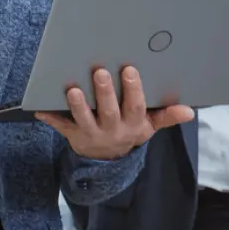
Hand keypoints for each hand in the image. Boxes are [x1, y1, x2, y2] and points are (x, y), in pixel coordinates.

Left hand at [35, 66, 193, 159]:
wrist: (107, 160)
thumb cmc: (129, 131)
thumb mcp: (149, 126)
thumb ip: (166, 116)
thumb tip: (189, 111)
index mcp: (132, 125)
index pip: (134, 107)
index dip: (133, 90)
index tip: (130, 70)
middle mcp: (111, 130)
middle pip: (108, 112)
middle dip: (104, 93)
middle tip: (100, 72)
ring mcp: (90, 133)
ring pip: (83, 120)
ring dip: (77, 105)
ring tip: (72, 89)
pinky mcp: (72, 134)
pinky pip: (60, 126)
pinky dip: (50, 117)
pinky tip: (39, 108)